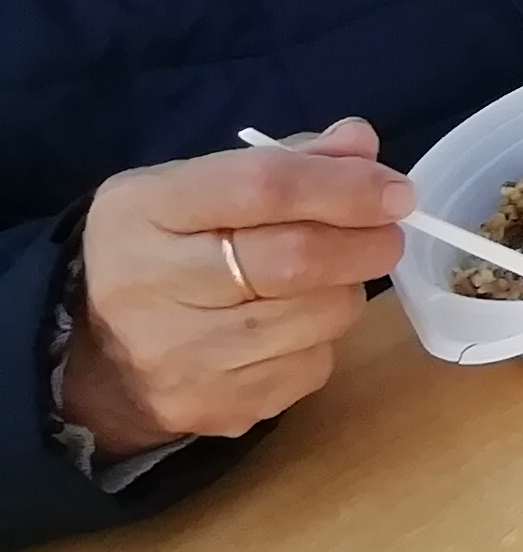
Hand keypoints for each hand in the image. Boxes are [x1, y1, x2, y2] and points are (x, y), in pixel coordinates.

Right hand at [62, 126, 410, 455]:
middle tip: (388, 235)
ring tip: (329, 281)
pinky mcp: (214, 406)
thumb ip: (285, 162)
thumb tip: (361, 145)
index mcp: (143, 210)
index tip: (396, 191)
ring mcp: (179, 355)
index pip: (261, 186)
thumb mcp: (198, 188)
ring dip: (347, 292)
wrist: (97, 358)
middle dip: (365, 242)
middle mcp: (149, 283)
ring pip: (317, 317)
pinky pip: (312, 367)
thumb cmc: (165, 252)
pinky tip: (295, 329)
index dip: (343, 186)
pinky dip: (324, 342)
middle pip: (296, 259)